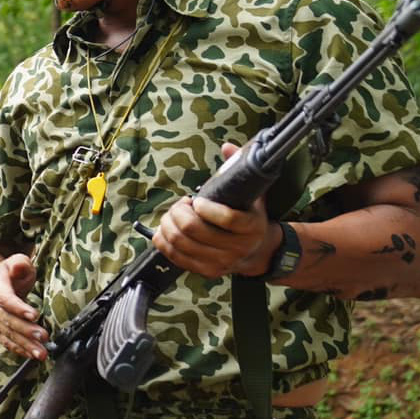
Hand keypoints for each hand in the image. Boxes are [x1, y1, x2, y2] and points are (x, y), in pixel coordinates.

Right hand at [0, 253, 47, 359]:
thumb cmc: (6, 274)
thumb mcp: (13, 262)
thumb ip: (19, 263)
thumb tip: (18, 268)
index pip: (6, 299)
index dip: (19, 308)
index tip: (34, 315)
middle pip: (8, 320)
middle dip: (26, 330)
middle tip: (44, 336)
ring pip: (8, 334)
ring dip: (26, 345)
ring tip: (42, 354)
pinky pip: (7, 342)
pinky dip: (20, 350)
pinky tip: (33, 356)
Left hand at [152, 144, 276, 278]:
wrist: (256, 250)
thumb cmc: (248, 215)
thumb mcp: (251, 192)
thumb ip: (239, 167)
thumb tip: (227, 146)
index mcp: (253, 227)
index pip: (227, 219)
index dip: (205, 207)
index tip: (196, 199)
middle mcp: (239, 248)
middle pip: (193, 229)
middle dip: (178, 211)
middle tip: (181, 204)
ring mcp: (222, 262)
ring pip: (180, 242)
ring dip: (168, 223)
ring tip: (174, 215)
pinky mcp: (206, 271)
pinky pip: (174, 255)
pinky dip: (163, 240)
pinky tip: (167, 229)